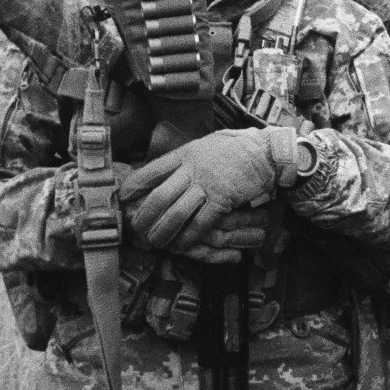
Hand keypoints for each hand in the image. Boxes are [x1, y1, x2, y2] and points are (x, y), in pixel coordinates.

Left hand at [118, 128, 296, 258]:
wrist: (265, 150)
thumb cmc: (235, 148)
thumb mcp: (204, 145)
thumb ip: (185, 158)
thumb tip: (166, 170)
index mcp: (184, 154)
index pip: (149, 171)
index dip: (133, 188)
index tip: (124, 200)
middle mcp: (191, 170)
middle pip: (157, 197)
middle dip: (143, 217)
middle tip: (137, 230)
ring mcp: (206, 185)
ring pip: (175, 212)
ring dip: (163, 231)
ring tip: (156, 242)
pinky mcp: (222, 199)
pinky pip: (200, 222)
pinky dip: (189, 236)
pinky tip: (183, 244)